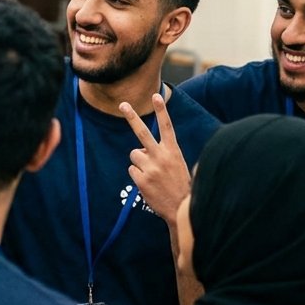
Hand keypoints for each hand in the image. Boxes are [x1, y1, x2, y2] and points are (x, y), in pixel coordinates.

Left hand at [121, 93, 190, 223]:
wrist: (182, 210)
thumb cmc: (181, 186)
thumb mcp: (178, 165)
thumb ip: (162, 154)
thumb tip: (140, 150)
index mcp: (173, 151)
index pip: (167, 126)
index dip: (161, 110)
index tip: (156, 95)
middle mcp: (161, 157)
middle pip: (142, 133)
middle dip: (132, 117)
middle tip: (123, 104)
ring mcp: (150, 168)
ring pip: (134, 155)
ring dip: (139, 162)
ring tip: (152, 174)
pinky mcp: (141, 180)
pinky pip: (132, 170)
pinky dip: (137, 175)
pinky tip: (149, 184)